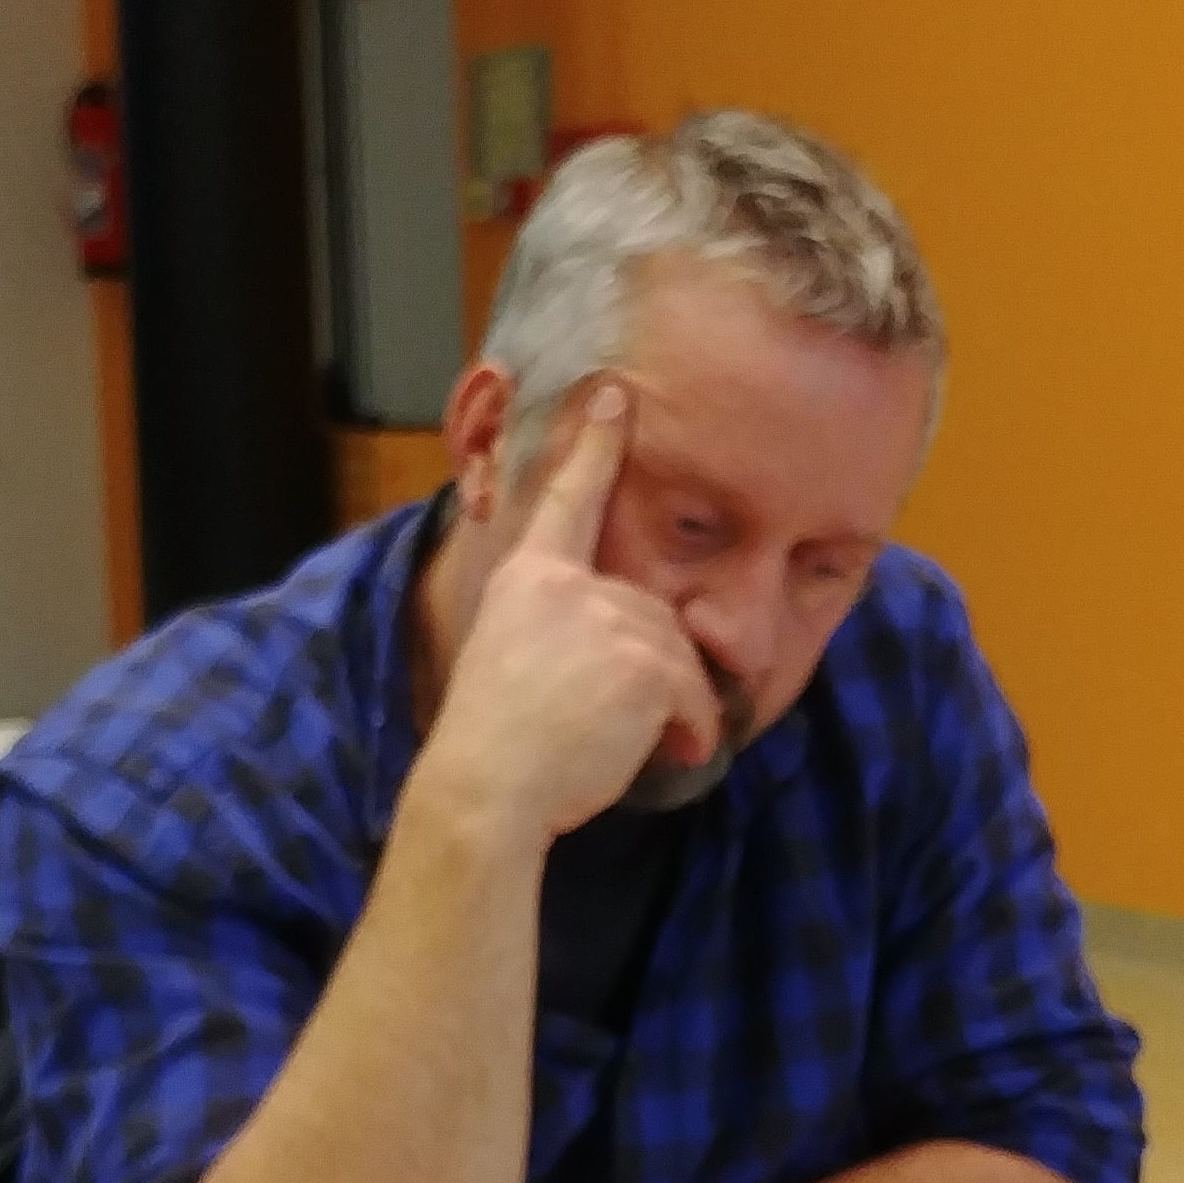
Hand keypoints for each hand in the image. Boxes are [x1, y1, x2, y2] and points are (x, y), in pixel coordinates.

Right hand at [407, 386, 724, 847]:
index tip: (614, 393)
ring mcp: (608, 619)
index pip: (568, 501)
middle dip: (655, 672)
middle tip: (625, 723)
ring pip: (677, 656)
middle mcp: (567, 586)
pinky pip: (695, 696)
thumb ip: (562, 633)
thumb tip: (618, 654)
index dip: (593, 446)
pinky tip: (670, 753)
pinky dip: (693, 730)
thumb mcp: (513, 661)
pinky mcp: (644, 662)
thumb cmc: (494, 746)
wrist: (488, 788)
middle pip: (650, 613)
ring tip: (646, 746)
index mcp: (528, 580)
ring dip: (675, 709)